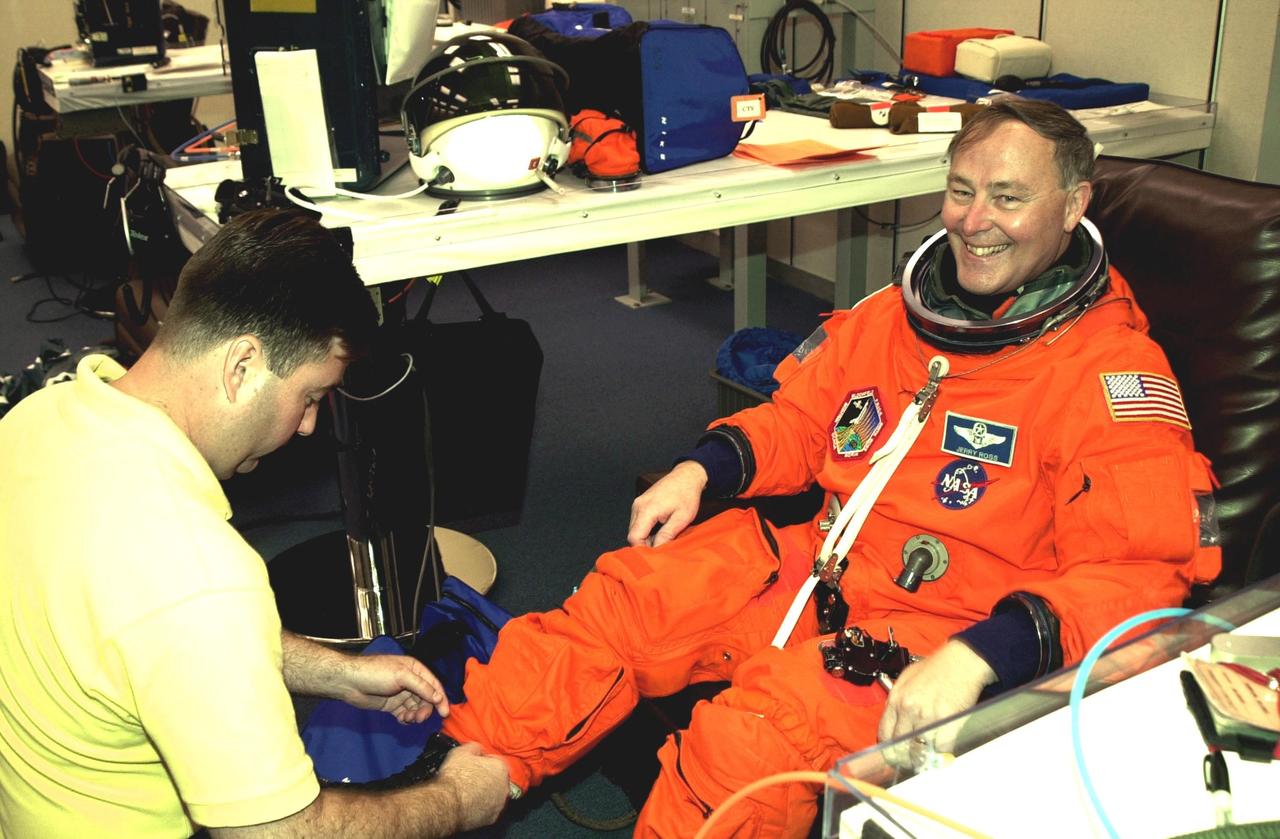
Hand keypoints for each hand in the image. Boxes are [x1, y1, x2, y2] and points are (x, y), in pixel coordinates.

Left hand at [337, 654, 449, 724]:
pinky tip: (402, 719)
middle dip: (425, 709)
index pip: (434, 685)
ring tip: (408, 719)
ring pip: (416, 708)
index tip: (445, 713)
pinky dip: (407, 719)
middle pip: (426, 699)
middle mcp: (410, 681)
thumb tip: (439, 698)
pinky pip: (406, 714)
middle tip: (420, 718)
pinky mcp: (392, 705)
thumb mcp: (402, 676)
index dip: (441, 699)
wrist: (350, 682)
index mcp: (415, 669)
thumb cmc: (376, 673)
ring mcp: (401, 694)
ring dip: (416, 715)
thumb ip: (422, 687)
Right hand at [435, 743, 508, 831]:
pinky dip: (481, 807)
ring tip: (467, 792)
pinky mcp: (492, 818)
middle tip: (470, 778)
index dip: (482, 762)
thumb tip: (477, 749)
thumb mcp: (462, 751)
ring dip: (484, 793)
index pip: (494, 761)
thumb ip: (475, 747)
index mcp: (500, 767)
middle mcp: (504, 786)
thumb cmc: (455, 778)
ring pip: (493, 795)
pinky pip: (488, 810)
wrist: (447, 803)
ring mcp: (499, 804)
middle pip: (496, 779)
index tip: (474, 765)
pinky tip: (468, 804)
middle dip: (485, 778)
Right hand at [628, 461, 707, 546]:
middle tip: (661, 548)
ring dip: (645, 536)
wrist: (687, 476)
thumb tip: (656, 550)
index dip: (642, 549)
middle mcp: (638, 506)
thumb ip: (666, 535)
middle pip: (632, 533)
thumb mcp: (681, 519)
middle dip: (644, 543)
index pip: (634, 537)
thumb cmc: (686, 495)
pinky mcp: (640, 502)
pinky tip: (659, 529)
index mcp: (646, 510)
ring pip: (635, 528)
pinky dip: (646, 528)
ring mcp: (638, 503)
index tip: (655, 555)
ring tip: (662, 537)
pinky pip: (638, 521)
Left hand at [877, 640, 995, 749]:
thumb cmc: (936, 668)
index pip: (884, 734)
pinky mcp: (947, 720)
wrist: (961, 661)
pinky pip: (941, 747)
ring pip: (919, 750)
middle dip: (905, 758)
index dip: (889, 749)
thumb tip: (894, 723)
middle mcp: (909, 708)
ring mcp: (927, 715)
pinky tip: (943, 749)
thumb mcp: (907, 679)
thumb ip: (897, 700)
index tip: (895, 755)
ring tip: (927, 759)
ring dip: (924, 758)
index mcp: (896, 698)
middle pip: (900, 746)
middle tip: (913, 762)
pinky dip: (942, 752)